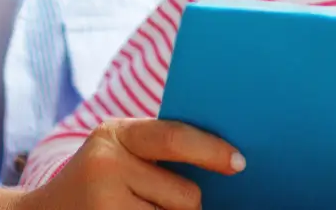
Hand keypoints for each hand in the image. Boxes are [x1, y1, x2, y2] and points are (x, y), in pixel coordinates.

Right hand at [19, 118, 242, 209]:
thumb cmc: (96, 183)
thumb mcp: (118, 151)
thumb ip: (158, 149)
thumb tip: (226, 160)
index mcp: (115, 134)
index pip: (174, 138)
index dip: (212, 151)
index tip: (239, 163)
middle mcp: (105, 165)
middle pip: (185, 194)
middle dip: (186, 204)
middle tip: (156, 200)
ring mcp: (104, 205)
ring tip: (132, 209)